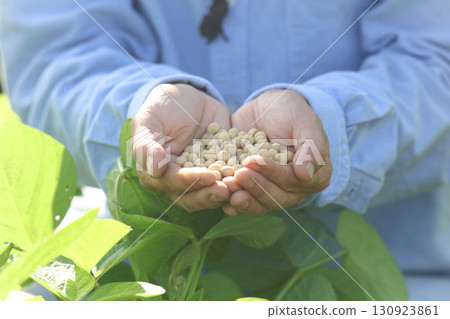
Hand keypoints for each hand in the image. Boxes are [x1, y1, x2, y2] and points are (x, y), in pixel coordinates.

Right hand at [131, 83, 230, 211]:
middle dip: (210, 195)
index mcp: (157, 174)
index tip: (208, 176)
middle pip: (193, 197)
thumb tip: (154, 169)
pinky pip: (230, 182)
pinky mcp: (221, 172)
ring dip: (227, 193)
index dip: (191, 182)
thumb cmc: (163, 107)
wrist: (189, 98)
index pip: (173, 184)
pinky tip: (254, 183)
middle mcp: (179, 182)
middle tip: (227, 188)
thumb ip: (146, 144)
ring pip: (212, 194)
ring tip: (241, 185)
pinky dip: (240, 186)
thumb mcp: (150, 119)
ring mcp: (201, 178)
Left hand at [223, 89, 331, 215]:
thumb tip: (306, 175)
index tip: (256, 161)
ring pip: (261, 204)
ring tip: (228, 188)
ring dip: (245, 198)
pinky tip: (222, 202)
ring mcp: (274, 191)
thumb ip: (311, 146)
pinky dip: (234, 204)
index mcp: (316, 173)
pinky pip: (246, 202)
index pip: (296, 181)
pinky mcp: (254, 190)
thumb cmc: (290, 111)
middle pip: (278, 197)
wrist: (265, 110)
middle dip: (257, 186)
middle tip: (239, 174)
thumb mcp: (303, 120)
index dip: (276, 174)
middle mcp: (296, 188)